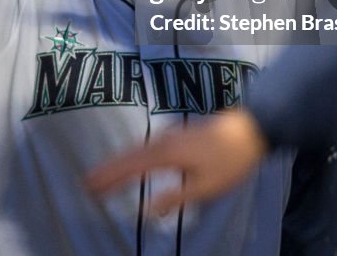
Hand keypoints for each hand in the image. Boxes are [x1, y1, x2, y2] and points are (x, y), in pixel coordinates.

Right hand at [85, 111, 267, 215]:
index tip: (90, 187)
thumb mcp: (205, 187)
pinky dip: (131, 155)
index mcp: (165, 154)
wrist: (250, 128)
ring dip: (118, 162)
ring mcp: (169, 134)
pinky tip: (131, 162)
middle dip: (107, 170)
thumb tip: (147, 210)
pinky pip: (145, 146)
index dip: (109, 178)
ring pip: (135, 150)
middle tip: (87, 183)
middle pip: (127, 157)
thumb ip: (174, 197)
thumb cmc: (230, 161)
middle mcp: (162, 141)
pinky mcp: (176, 134)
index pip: (129, 168)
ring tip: (103, 175)